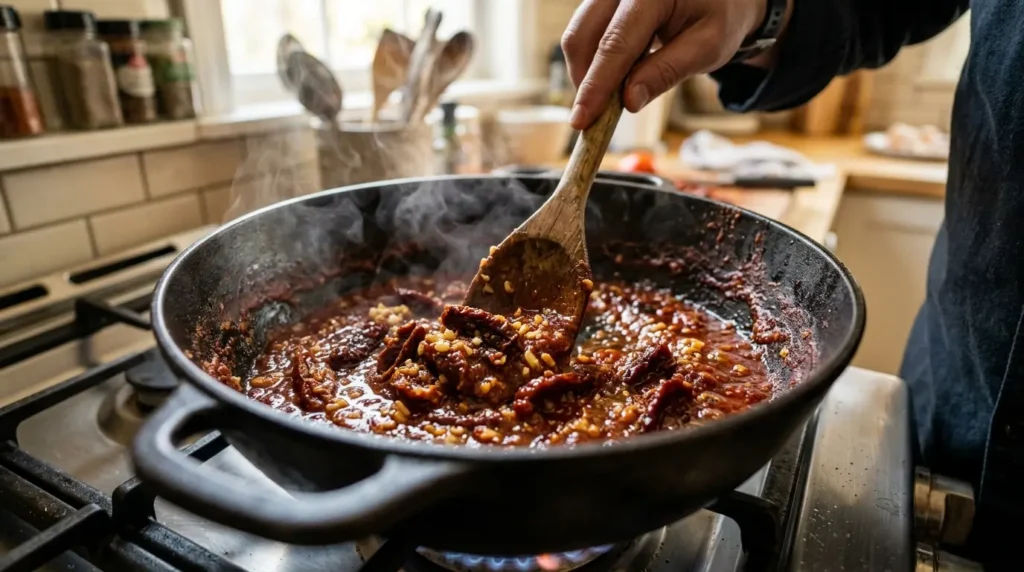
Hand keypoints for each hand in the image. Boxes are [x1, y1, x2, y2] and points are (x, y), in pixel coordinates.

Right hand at [562, 0, 769, 128]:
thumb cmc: (721, 15)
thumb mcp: (707, 48)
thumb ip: (667, 72)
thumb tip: (629, 101)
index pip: (615, 43)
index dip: (596, 84)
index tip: (582, 119)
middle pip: (583, 34)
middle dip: (585, 80)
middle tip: (597, 116)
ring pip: (578, 33)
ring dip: (587, 71)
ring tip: (614, 92)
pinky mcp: (604, 0)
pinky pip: (585, 30)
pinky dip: (593, 59)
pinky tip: (616, 73)